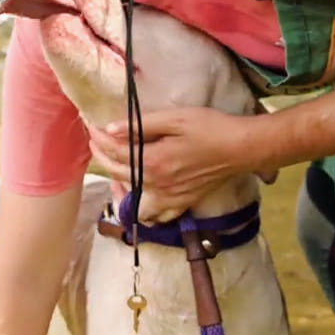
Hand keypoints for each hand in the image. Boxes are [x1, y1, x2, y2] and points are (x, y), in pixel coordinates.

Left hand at [86, 106, 262, 222]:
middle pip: (117, 174)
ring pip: (133, 203)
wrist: (241, 148)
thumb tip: (110, 129)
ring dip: (120, 188)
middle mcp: (157, 185)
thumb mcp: (175, 118)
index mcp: (153, 161)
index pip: (115, 151)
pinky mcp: (182, 203)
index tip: (92, 126)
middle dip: (101, 156)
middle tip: (96, 141)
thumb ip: (140, 124)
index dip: (99, 137)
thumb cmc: (210, 128)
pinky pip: (157, 216)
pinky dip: (145, 210)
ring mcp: (170, 198)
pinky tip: (142, 194)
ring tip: (116, 169)